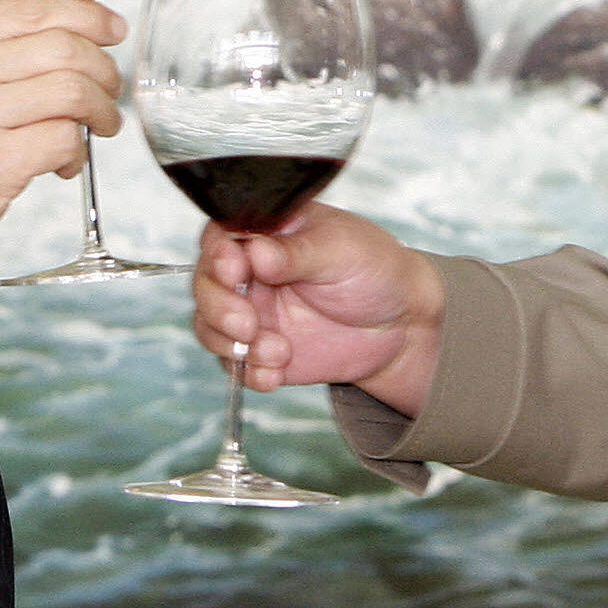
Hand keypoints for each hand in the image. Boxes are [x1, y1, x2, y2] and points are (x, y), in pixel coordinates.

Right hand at [0, 0, 123, 286]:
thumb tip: (70, 28)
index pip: (34, 8)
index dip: (86, 15)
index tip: (111, 29)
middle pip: (63, 47)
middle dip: (103, 68)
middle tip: (109, 89)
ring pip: (72, 91)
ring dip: (100, 110)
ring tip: (99, 126)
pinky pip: (64, 139)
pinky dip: (77, 151)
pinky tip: (64, 162)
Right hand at [192, 204, 444, 411]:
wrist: (401, 325)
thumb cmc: (373, 269)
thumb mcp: (340, 250)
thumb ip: (295, 253)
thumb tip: (256, 251)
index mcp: (265, 232)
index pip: (221, 236)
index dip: (219, 254)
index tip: (235, 269)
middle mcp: (249, 271)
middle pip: (206, 284)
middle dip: (219, 306)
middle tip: (249, 323)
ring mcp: (251, 311)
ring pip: (210, 326)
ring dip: (233, 344)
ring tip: (278, 352)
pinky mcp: (259, 350)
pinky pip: (235, 364)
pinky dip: (249, 372)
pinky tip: (275, 374)